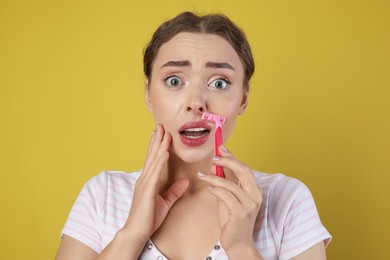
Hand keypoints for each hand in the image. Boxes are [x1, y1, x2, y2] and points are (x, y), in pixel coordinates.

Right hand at [123, 124, 188, 242]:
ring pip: (153, 161)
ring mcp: (144, 184)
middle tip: (160, 126)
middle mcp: (144, 179)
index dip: (157, 146)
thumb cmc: (148, 218)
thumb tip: (185, 181)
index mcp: (147, 181)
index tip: (161, 134)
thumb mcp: (165, 202)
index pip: (153, 159)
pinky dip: (160, 162)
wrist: (137, 232)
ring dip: (159, 146)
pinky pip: (155, 173)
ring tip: (164, 133)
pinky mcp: (147, 191)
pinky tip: (164, 152)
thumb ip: (174, 191)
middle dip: (157, 140)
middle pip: (152, 155)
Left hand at [197, 145, 261, 256]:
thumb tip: (218, 166)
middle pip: (243, 170)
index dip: (232, 156)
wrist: (238, 243)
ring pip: (230, 184)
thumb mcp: (229, 197)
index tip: (221, 147)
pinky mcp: (240, 214)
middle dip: (227, 161)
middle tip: (213, 158)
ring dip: (213, 177)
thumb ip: (227, 183)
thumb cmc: (233, 220)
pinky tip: (209, 189)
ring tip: (202, 175)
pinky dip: (216, 190)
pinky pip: (226, 196)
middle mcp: (255, 196)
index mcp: (254, 190)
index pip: (244, 168)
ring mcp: (249, 205)